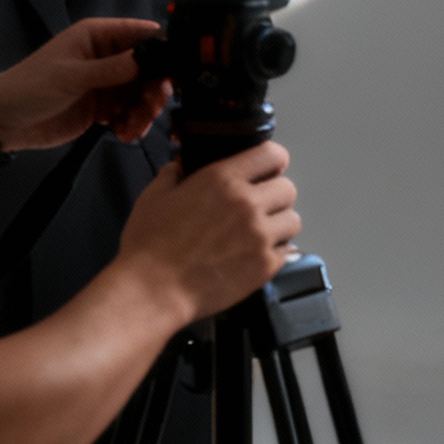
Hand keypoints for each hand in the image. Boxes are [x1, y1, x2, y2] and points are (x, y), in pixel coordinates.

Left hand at [0, 17, 165, 152]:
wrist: (4, 121)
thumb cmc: (32, 87)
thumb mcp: (72, 76)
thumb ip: (112, 70)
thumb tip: (150, 61)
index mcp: (98, 36)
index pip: (141, 35)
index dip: (162, 50)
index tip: (178, 71)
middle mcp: (107, 57)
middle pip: (148, 69)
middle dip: (155, 89)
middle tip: (154, 107)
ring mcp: (105, 84)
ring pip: (141, 95)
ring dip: (144, 112)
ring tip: (133, 127)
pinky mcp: (102, 109)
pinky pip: (129, 114)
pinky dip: (132, 125)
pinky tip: (124, 135)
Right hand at [116, 140, 300, 322]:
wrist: (154, 288)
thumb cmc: (150, 244)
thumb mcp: (154, 196)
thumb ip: (173, 174)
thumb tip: (181, 166)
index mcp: (223, 179)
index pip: (271, 155)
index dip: (273, 159)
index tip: (268, 166)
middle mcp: (248, 204)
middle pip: (288, 188)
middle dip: (276, 193)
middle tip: (261, 202)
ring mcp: (260, 237)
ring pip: (293, 220)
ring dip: (279, 222)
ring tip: (261, 230)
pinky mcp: (264, 267)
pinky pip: (287, 251)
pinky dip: (276, 251)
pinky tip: (256, 253)